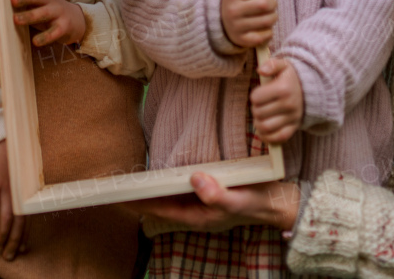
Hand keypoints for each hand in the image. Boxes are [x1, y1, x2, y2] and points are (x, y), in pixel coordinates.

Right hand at [0, 141, 25, 260]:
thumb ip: (13, 182)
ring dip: (2, 237)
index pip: (27, 214)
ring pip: (7, 218)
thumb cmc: (2, 146)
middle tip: (10, 256)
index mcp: (24, 185)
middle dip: (14, 241)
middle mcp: (18, 188)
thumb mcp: (13, 166)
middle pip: (19, 220)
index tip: (22, 245)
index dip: (24, 232)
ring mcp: (5, 185)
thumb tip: (10, 198)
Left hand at [12, 0, 85, 46]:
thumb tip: (2, 6)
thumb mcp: (43, 4)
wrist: (80, 20)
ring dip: (30, 16)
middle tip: (12, 0)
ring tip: (16, 20)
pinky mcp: (64, 27)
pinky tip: (36, 41)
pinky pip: (54, 32)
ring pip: (44, 13)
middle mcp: (51, 2)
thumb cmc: (53, 13)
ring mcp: (58, 13)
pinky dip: (45, 37)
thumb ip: (27, 3)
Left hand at [128, 174, 299, 234]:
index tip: (120, 196)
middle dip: (141, 197)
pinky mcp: (208, 191)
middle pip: (161, 204)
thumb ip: (216, 194)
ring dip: (153, 189)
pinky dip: (169, 182)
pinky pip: (182, 188)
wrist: (276, 202)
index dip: (140, 203)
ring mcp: (201, 202)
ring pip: (170, 196)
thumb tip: (194, 178)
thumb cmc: (256, 203)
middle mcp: (196, 211)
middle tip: (117, 186)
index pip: (161, 210)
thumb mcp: (237, 200)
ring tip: (131, 180)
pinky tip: (161, 175)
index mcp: (198, 217)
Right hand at [220, 0, 275, 48]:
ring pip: (267, 21)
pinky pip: (263, 36)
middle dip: (273, 3)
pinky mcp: (242, 40)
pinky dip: (269, 32)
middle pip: (265, 5)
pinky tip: (265, 27)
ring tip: (270, 15)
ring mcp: (237, 27)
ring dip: (273, 17)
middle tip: (272, 3)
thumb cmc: (232, 1)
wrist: (218, 24)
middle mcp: (233, 11)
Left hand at [251, 57, 303, 142]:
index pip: (256, 98)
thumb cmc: (290, 78)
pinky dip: (267, 137)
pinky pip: (277, 138)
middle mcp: (289, 104)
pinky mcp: (294, 128)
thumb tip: (260, 70)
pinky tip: (264, 129)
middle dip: (255, 109)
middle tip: (260, 105)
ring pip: (265, 127)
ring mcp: (292, 117)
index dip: (254, 96)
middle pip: (258, 113)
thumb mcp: (283, 65)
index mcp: (283, 89)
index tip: (260, 93)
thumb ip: (271, 64)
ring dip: (258, 123)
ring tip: (261, 117)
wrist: (311, 90)